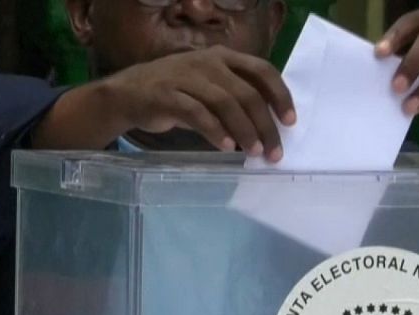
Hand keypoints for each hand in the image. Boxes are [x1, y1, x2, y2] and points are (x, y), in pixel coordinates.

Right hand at [103, 46, 295, 160]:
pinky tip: (226, 148)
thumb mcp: (209, 89)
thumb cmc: (176, 93)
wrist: (127, 93)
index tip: (290, 122)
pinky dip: (215, 132)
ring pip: (226, 103)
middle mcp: (208, 62)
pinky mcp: (167, 95)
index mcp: (223, 57)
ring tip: (255, 152)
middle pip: (247, 93)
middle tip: (273, 152)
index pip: (262, 70)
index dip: (280, 95)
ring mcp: (186, 77)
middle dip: (265, 125)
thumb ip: (235, 101)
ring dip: (245, 131)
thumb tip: (266, 129)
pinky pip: (197, 114)